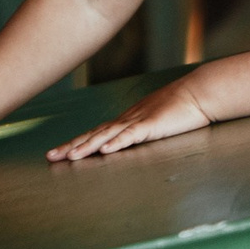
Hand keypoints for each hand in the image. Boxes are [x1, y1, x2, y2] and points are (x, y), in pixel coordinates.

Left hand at [47, 80, 211, 162]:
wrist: (198, 92)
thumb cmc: (180, 106)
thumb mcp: (154, 121)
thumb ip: (140, 131)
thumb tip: (128, 141)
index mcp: (126, 120)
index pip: (95, 133)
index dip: (76, 142)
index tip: (59, 152)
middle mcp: (127, 120)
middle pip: (94, 134)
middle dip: (71, 146)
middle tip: (51, 157)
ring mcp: (138, 121)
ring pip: (107, 136)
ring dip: (87, 146)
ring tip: (71, 157)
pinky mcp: (152, 125)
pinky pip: (131, 136)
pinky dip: (116, 143)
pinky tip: (104, 150)